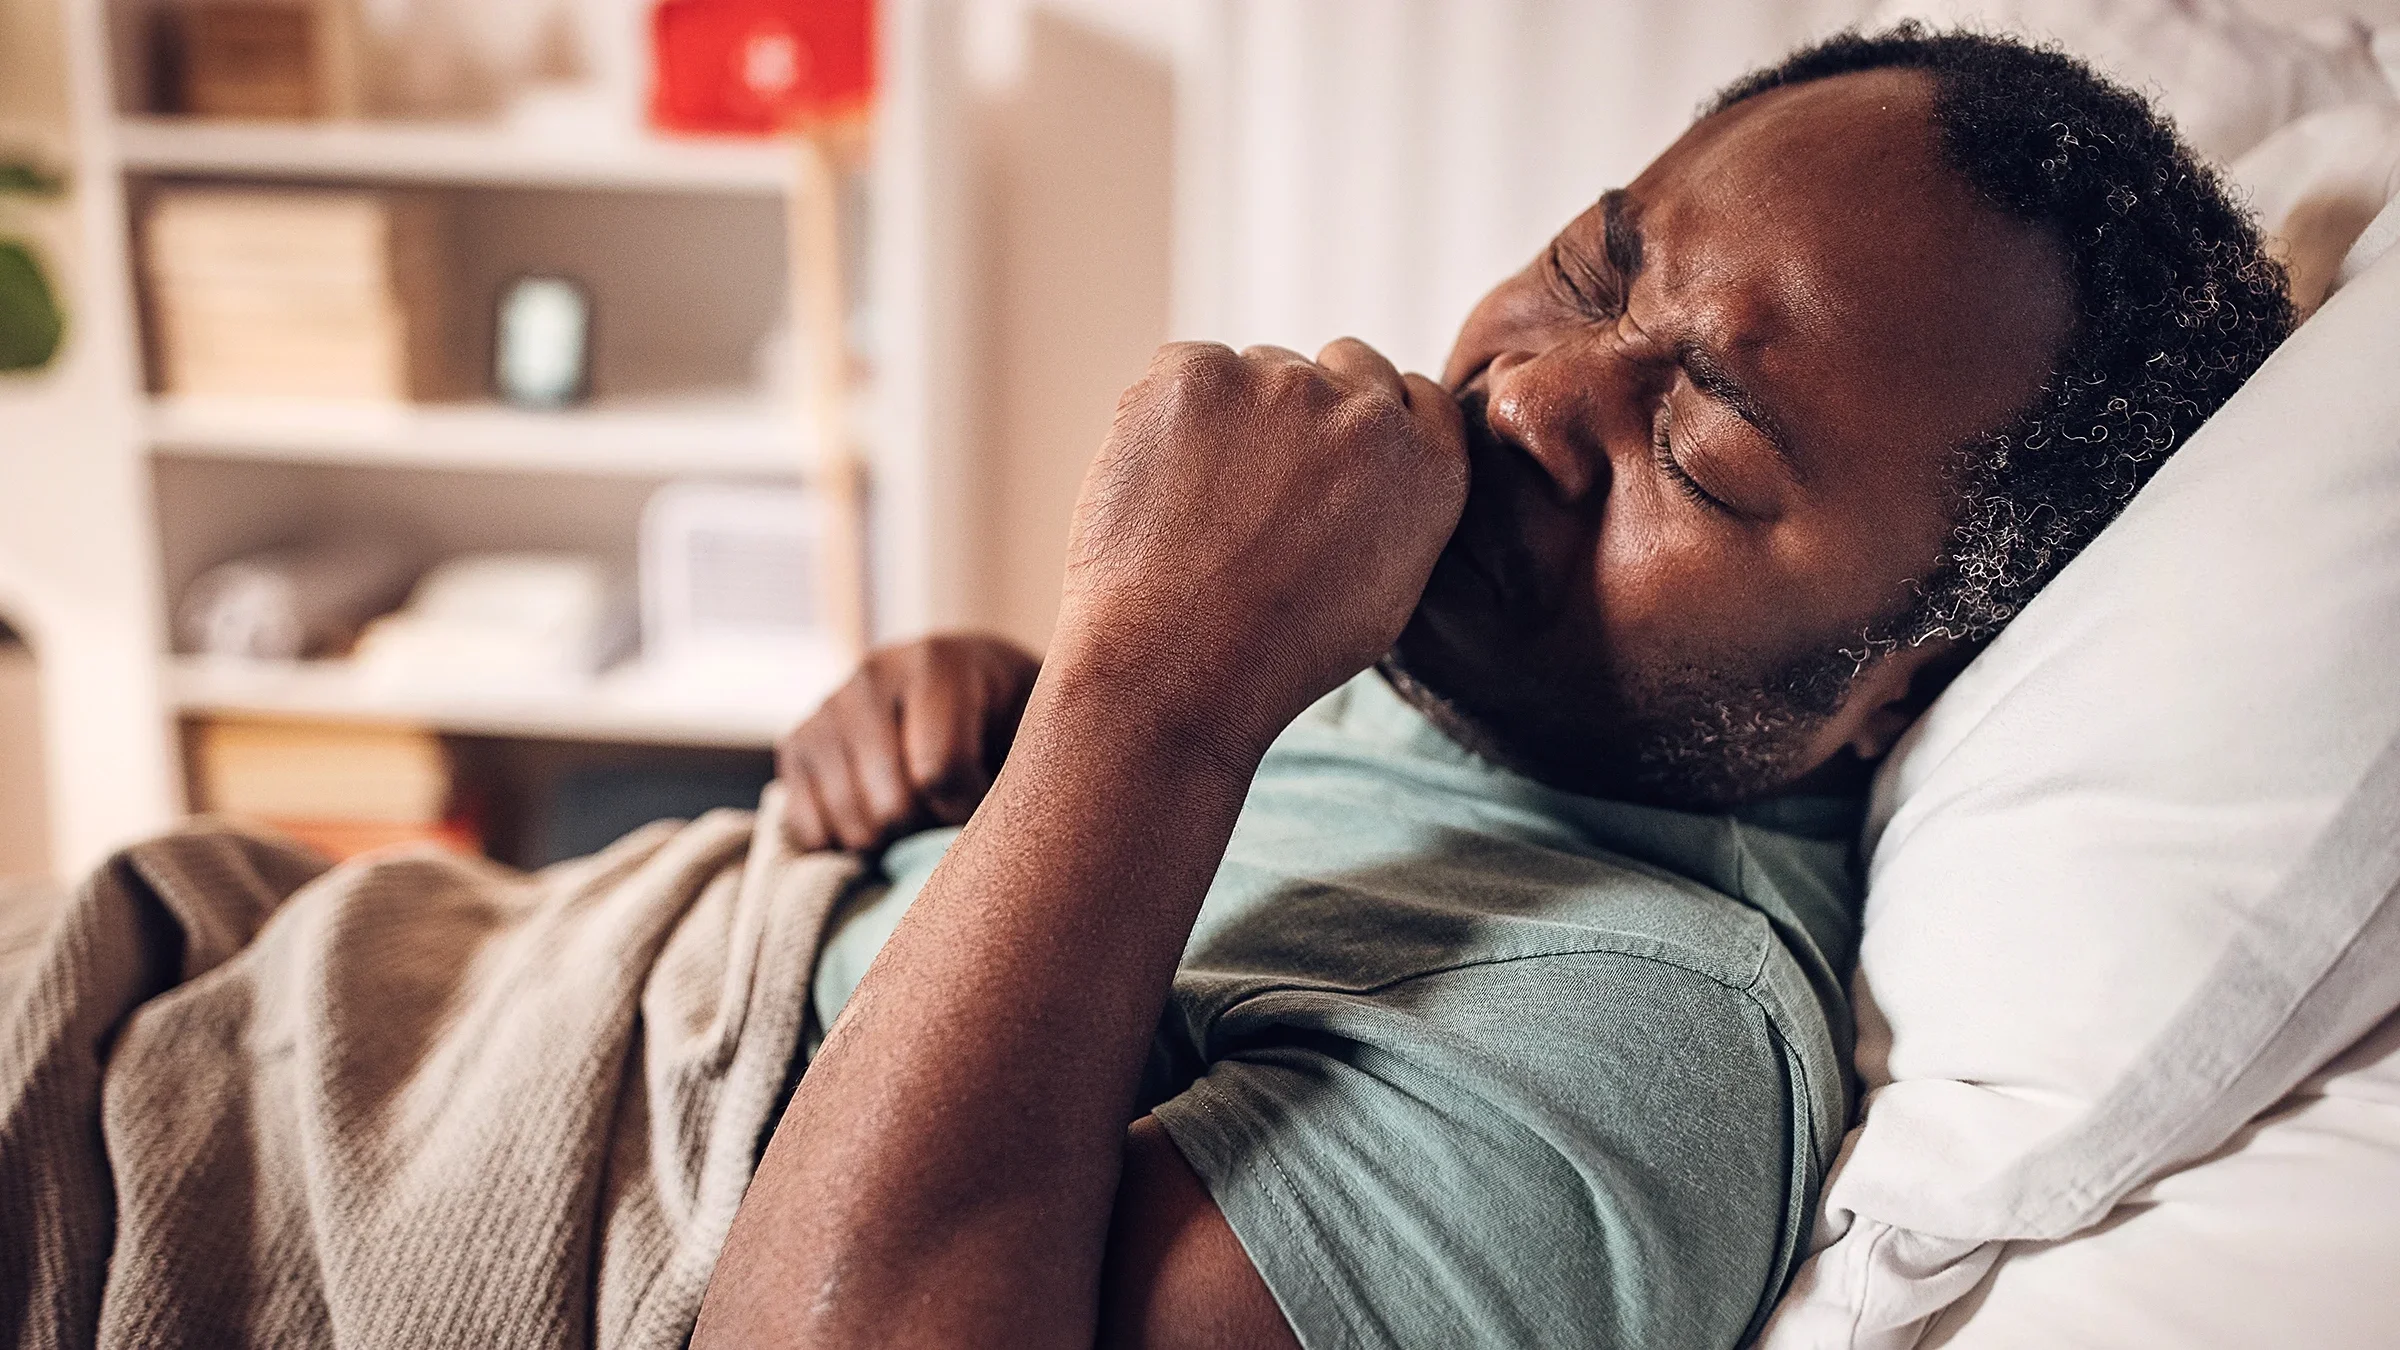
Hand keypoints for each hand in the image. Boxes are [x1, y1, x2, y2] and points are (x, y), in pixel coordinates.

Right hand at [777, 634, 1042, 851]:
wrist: (968, 686)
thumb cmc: (1013, 720)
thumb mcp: (1040, 729)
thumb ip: (1031, 768)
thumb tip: (997, 844)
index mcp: (937, 662)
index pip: (939, 773)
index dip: (969, 813)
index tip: (992, 810)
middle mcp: (872, 675)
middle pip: (891, 807)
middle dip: (929, 829)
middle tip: (952, 816)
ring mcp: (826, 708)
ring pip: (853, 826)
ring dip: (893, 842)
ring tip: (923, 814)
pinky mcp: (795, 743)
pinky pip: (811, 832)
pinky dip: (848, 845)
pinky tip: (882, 816)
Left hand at [1051, 338, 1467, 756]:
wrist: (1178, 663)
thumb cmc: (1274, 650)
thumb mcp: (1385, 591)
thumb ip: (1398, 506)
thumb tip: (1374, 463)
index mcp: (1426, 465)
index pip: (1413, 394)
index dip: (1371, 415)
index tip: (1333, 451)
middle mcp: (1366, 411)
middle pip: (1342, 366)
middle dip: (1308, 408)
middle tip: (1259, 480)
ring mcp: (1282, 383)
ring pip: (1260, 367)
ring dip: (1237, 410)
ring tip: (1203, 500)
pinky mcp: (1198, 375)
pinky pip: (1185, 368)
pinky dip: (1169, 410)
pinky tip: (1162, 480)